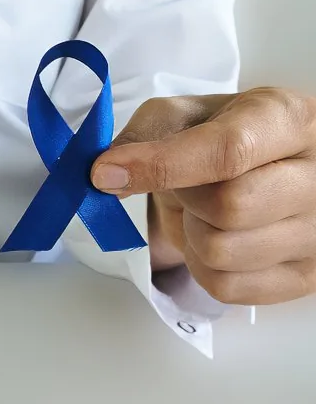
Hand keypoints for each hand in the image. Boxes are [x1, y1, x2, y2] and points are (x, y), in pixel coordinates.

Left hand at [90, 88, 315, 304]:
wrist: (256, 170)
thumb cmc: (218, 138)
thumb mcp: (180, 116)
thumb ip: (143, 136)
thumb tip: (110, 176)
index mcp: (289, 120)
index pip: (228, 150)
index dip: (160, 164)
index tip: (106, 172)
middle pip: (230, 207)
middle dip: (183, 198)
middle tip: (184, 185)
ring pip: (223, 251)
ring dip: (190, 234)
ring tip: (203, 211)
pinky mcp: (304, 277)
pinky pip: (226, 287)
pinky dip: (201, 266)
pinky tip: (214, 237)